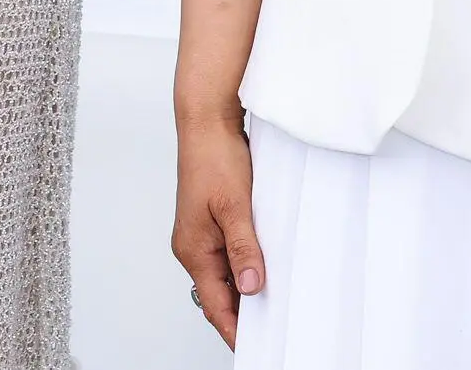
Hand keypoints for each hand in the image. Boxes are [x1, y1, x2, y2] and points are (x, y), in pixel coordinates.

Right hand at [171, 108, 262, 347]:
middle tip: (277, 329)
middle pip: (221, 295)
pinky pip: (232, 255)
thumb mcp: (234, 206)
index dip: (236, 330)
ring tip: (277, 303)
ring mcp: (204, 236)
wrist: (207, 123)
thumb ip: (242, 248)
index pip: (215, 305)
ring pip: (228, 276)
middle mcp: (195, 247)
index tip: (259, 348)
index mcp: (193, 249)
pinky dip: (248, 265)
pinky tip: (268, 267)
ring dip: (248, 288)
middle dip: (246, 315)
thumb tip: (250, 286)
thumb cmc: (212, 158)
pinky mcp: (215, 223)